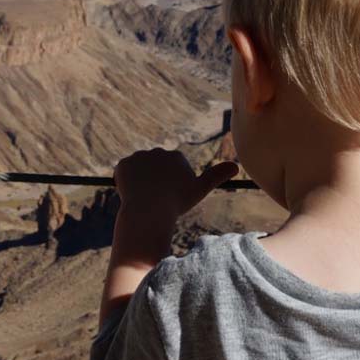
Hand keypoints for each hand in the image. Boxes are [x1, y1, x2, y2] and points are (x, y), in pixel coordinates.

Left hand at [113, 147, 238, 218]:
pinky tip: (132, 193)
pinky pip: (124, 175)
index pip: (171, 172)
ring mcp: (138, 156)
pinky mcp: (122, 164)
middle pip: (154, 171)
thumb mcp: (200, 189)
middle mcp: (156, 151)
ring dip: (140, 183)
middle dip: (155, 183)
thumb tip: (236, 166)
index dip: (170, 188)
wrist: (149, 209)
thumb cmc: (177, 201)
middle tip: (156, 200)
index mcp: (175, 156)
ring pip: (139, 173)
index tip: (170, 197)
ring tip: (145, 197)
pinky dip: (126, 184)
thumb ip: (216, 176)